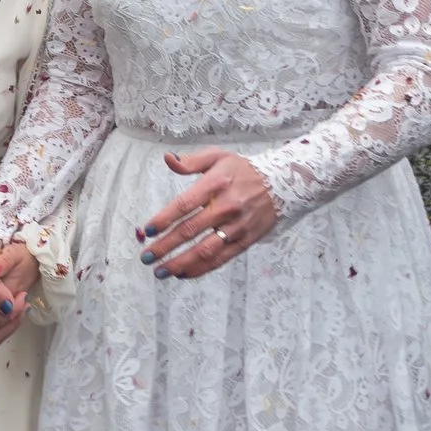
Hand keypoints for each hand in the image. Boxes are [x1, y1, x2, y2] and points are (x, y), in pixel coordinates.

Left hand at [140, 149, 279, 278]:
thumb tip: (168, 159)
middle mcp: (226, 207)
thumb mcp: (219, 157)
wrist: (284, 184)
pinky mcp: (246, 241)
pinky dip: (201, 269)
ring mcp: (236, 226)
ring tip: (161, 271)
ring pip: (205, 250)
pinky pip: (221, 259)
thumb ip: (191, 161)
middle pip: (190, 230)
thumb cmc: (244, 170)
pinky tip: (184, 273)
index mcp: (216, 184)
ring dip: (180, 263)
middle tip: (146, 257)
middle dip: (165, 246)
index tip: (147, 230)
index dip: (164, 219)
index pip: (184, 204)